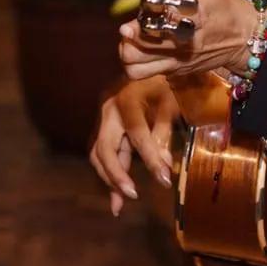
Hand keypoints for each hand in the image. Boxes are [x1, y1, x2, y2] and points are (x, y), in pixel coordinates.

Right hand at [89, 76, 178, 216]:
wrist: (146, 61)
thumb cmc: (163, 81)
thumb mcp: (170, 102)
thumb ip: (164, 133)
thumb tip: (162, 167)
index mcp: (127, 99)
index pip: (137, 135)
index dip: (150, 159)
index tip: (165, 181)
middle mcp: (108, 109)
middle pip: (103, 148)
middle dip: (116, 175)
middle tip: (132, 195)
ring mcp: (101, 118)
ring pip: (96, 153)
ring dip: (108, 178)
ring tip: (119, 203)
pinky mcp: (102, 125)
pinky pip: (101, 152)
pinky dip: (109, 170)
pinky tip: (117, 190)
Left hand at [118, 0, 257, 80]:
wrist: (245, 39)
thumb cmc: (224, 9)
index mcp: (192, 20)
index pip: (156, 25)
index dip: (139, 24)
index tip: (133, 21)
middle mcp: (183, 45)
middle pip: (137, 51)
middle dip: (128, 39)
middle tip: (130, 29)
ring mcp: (178, 62)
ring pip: (136, 69)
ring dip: (129, 54)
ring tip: (134, 42)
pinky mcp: (177, 72)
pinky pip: (146, 74)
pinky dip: (138, 63)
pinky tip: (145, 49)